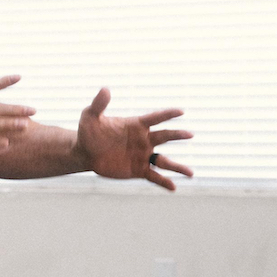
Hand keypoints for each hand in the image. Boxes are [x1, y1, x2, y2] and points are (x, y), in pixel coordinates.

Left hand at [75, 87, 194, 190]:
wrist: (86, 153)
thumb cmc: (89, 132)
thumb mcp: (90, 116)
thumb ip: (98, 104)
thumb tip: (105, 89)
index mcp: (136, 125)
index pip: (154, 118)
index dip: (167, 115)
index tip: (181, 111)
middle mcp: (144, 140)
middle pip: (164, 137)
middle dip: (176, 136)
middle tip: (190, 134)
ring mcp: (143, 156)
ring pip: (164, 161)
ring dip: (177, 167)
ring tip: (191, 173)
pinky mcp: (138, 170)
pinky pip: (154, 176)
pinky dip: (164, 182)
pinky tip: (173, 188)